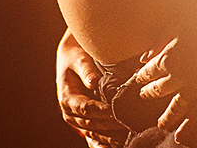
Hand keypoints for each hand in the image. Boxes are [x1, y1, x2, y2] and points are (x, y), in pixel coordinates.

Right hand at [57, 29, 128, 147]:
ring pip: (94, 133)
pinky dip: (105, 143)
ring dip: (110, 136)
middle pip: (92, 123)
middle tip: (130, 124)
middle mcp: (70, 113)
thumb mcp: (78, 59)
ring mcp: (76, 121)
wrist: (70, 61)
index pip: (86, 108)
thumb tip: (93, 81)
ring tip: (128, 135)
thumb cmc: (76, 58)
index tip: (117, 111)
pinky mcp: (84, 124)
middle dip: (111, 125)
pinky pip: (94, 138)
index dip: (102, 111)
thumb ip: (86, 69)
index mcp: (67, 98)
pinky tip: (119, 145)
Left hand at [132, 37, 196, 140]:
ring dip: (167, 117)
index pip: (150, 71)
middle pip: (160, 89)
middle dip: (150, 92)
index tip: (139, 78)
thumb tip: (144, 57)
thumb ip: (159, 40)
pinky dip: (189, 126)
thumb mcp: (178, 23)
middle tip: (143, 95)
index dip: (143, 75)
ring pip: (177, 107)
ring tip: (161, 125)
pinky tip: (180, 136)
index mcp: (169, 58)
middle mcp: (180, 76)